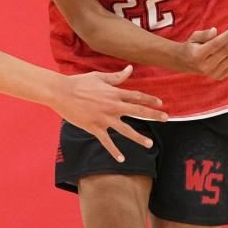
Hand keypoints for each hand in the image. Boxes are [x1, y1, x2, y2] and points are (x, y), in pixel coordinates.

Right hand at [51, 65, 168, 162]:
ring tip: (150, 145)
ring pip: (126, 130)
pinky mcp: (95, 128)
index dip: (149, 99)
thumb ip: (116, 76)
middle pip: (138, 111)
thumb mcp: (99, 77)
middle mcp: (113, 106)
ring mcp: (104, 118)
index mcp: (114, 93)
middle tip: (166, 119)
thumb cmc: (80, 83)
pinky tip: (121, 159)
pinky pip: (107, 142)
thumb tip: (130, 69)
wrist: (62, 93)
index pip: (136, 96)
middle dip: (153, 115)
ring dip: (139, 138)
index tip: (160, 103)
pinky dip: (114, 151)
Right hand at [177, 27, 227, 78]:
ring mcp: (213, 73)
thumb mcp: (193, 37)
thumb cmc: (191, 46)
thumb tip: (215, 31)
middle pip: (226, 52)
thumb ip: (204, 34)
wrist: (184, 63)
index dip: (227, 37)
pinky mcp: (219, 76)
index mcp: (197, 55)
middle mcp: (205, 66)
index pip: (216, 45)